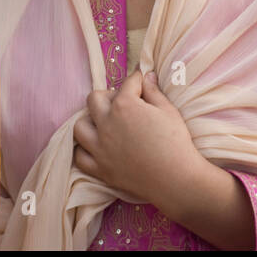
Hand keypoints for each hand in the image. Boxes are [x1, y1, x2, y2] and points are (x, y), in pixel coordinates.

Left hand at [73, 70, 203, 205]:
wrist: (176, 180)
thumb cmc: (176, 143)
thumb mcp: (168, 111)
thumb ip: (154, 91)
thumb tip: (147, 76)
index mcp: (125, 105)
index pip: (127, 83)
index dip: (138, 80)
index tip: (142, 82)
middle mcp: (107, 124)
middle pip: (94, 99)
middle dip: (108, 95)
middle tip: (123, 102)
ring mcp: (100, 148)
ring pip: (80, 126)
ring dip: (90, 121)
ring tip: (105, 123)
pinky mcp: (100, 169)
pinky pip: (80, 157)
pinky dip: (85, 150)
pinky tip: (97, 147)